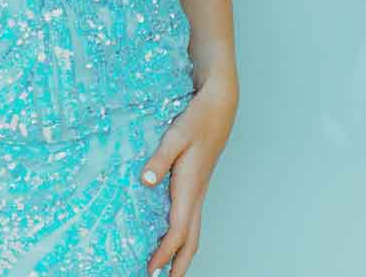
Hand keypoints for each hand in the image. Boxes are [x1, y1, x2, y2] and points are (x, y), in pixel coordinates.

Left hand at [142, 76, 238, 275]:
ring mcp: (199, 190)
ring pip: (193, 230)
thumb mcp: (175, 135)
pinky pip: (191, 217)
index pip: (178, 231)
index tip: (149, 270)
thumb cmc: (198, 118)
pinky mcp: (198, 183)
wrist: (219, 105)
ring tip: (167, 268)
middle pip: (190, 240)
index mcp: (190, 187)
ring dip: (182, 252)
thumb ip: (159, 158)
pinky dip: (183, 234)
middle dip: (178, 264)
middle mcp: (197, 194)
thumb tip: (146, 181)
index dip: (164, 253)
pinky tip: (171, 233)